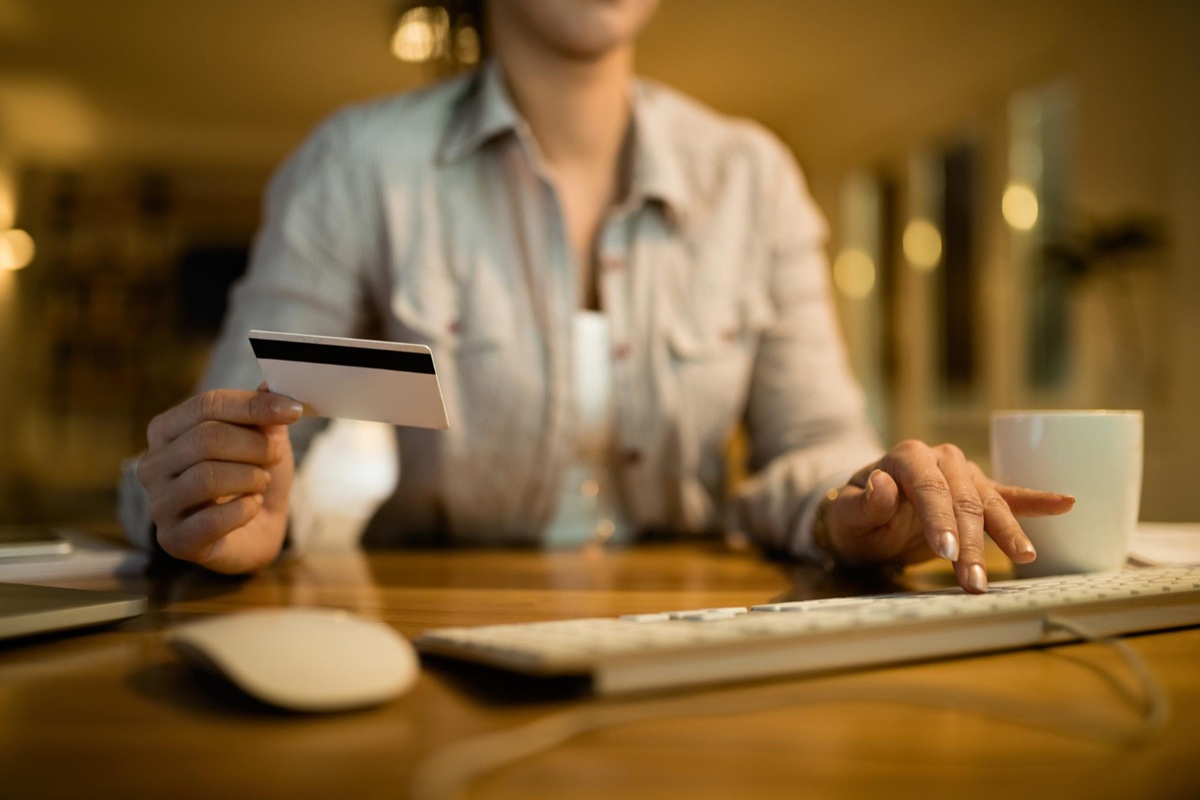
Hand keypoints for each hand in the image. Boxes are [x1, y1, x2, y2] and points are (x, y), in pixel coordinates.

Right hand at [136, 387, 303, 573]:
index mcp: (167, 430)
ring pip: (207, 477)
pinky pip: (212, 520)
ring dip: (250, 478)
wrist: (258, 528)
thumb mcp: (264, 437)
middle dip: (255, 446)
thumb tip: (270, 385)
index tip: (293, 411)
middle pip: (206, 439)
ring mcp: (159, 505)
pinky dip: (244, 511)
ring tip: (260, 482)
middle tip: (274, 456)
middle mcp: (153, 465)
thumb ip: (262, 411)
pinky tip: (251, 507)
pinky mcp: (174, 540)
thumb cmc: (253, 476)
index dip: (254, 406)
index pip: (206, 405)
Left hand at [818, 440, 1074, 592]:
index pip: (930, 488)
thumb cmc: (853, 517)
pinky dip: (1036, 501)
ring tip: (1024, 560)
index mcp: (907, 457)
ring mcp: (963, 474)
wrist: (862, 517)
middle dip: (972, 543)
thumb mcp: (845, 515)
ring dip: (1005, 535)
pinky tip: (1065, 502)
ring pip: (989, 503)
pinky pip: (1009, 496)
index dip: (940, 519)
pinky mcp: (977, 493)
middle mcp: (939, 459)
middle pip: (963, 501)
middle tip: (974, 581)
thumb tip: (882, 483)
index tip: (947, 552)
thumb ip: (863, 502)